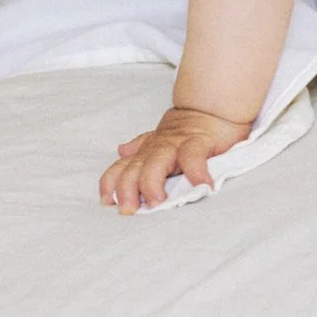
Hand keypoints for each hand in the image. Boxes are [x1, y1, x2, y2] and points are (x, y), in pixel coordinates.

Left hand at [100, 106, 251, 214]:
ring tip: (156, 203)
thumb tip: (121, 151)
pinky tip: (202, 187)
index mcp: (147, 151)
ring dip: (152, 183)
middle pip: (135, 168)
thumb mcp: (159, 139)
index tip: (106, 202)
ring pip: (156, 162)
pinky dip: (196, 172)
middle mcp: (157, 147)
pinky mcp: (198, 141)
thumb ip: (140, 147)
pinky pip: (193, 157)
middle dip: (127, 189)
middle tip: (128, 210)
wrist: (210, 106)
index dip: (110, 184)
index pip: (122, 167)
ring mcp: (176, 143)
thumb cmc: (185, 130)